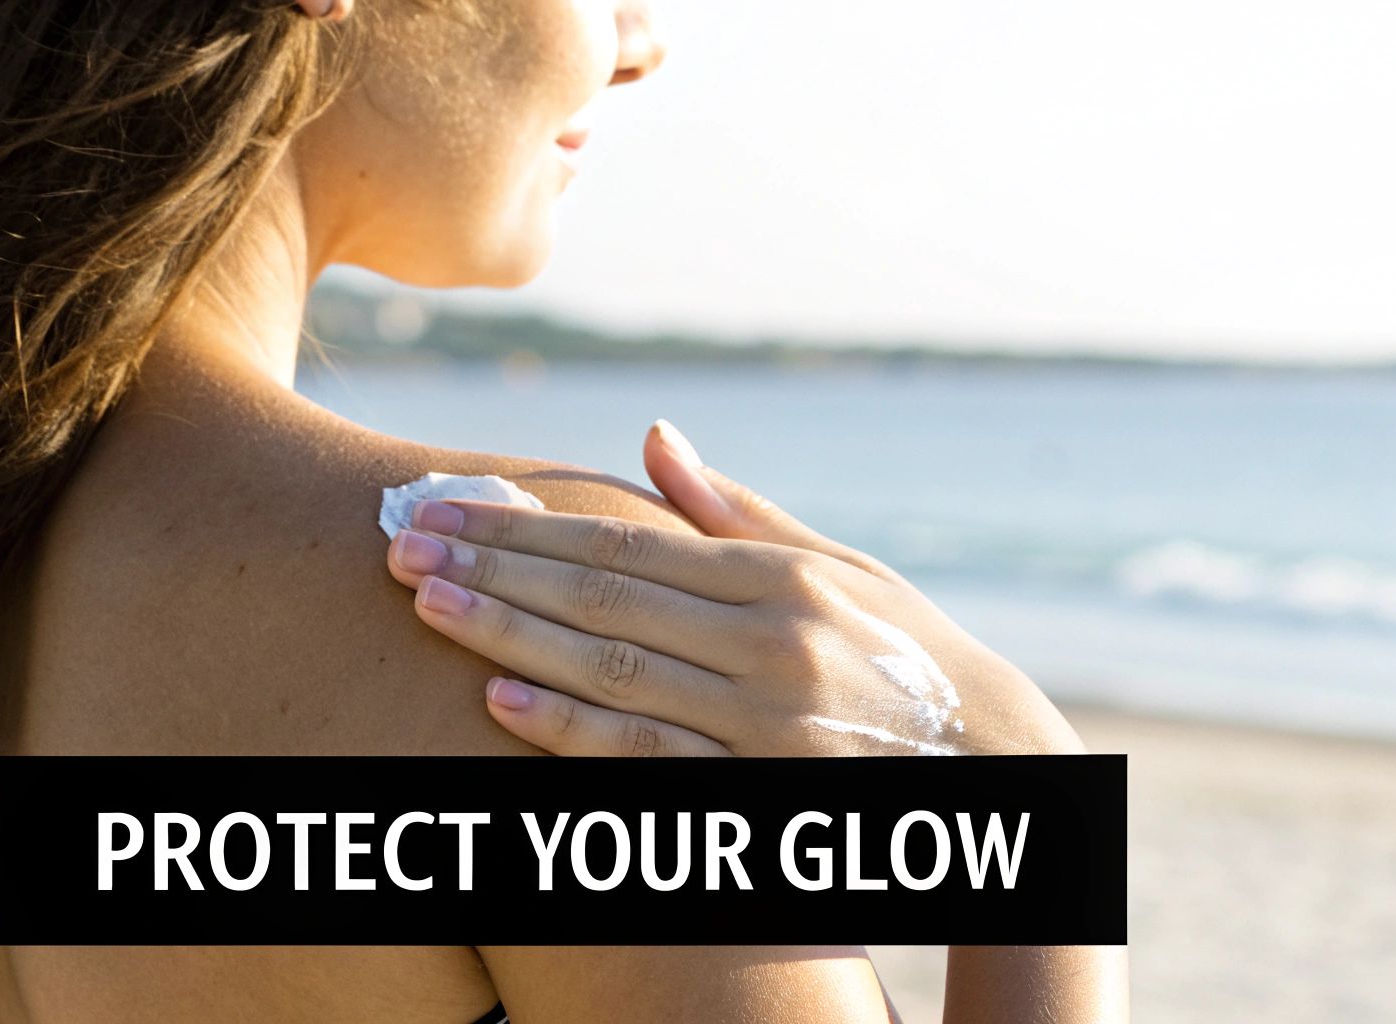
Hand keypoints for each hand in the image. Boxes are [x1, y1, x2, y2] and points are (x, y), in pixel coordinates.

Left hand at [384, 420, 1083, 756]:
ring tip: (426, 605)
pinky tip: (500, 702)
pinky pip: (651, 756)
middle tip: (401, 545)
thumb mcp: (842, 570)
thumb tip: (654, 435)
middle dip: (493, 568)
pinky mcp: (764, 788)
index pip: (624, 541)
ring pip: (612, 669)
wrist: (994, 767)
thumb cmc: (909, 655)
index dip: (526, 523)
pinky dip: (573, 730)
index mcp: (779, 578)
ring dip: (509, 636)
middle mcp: (770, 640)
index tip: (447, 505)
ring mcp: (766, 718)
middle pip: (603, 594)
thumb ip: (739, 513)